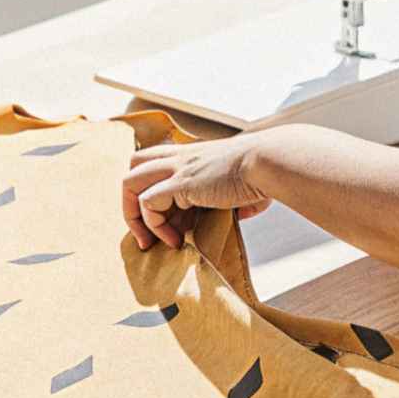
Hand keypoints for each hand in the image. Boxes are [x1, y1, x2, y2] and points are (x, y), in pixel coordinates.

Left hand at [122, 136, 273, 249]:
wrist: (269, 164)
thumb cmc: (264, 175)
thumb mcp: (243, 187)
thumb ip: (236, 198)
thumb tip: (241, 212)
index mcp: (192, 155)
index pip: (154, 164)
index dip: (152, 191)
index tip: (168, 223)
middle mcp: (179, 157)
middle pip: (133, 165)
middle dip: (130, 200)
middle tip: (144, 231)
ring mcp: (176, 167)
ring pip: (129, 183)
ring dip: (133, 216)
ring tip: (149, 242)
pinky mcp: (179, 182)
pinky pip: (148, 203)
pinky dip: (154, 225)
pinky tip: (176, 240)